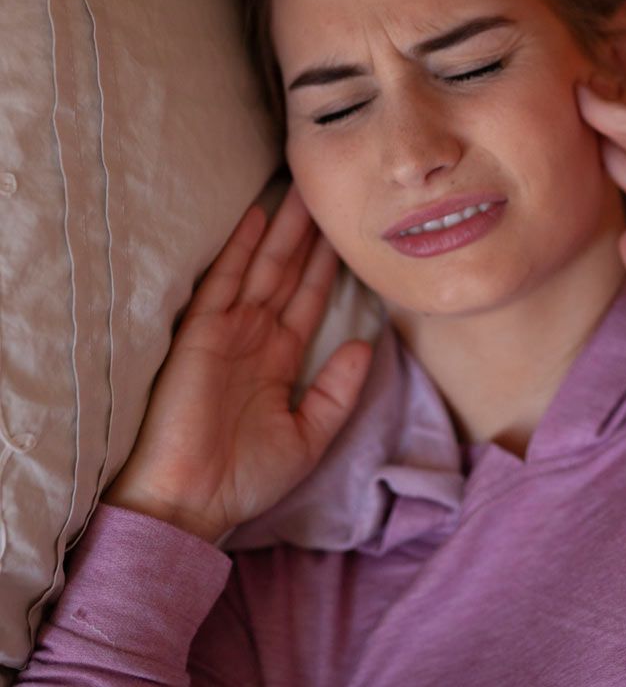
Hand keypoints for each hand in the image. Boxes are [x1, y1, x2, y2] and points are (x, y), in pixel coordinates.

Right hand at [103, 184, 372, 541]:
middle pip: (289, 272)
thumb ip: (339, 391)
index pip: (310, 299)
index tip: (346, 233)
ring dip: (284, 230)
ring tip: (304, 191)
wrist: (190, 502)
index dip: (328, 266)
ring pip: (263, 267)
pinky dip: (240, 248)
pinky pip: (224, 281)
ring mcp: (229, 331)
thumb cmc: (245, 478)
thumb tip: (366, 345)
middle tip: (327, 193)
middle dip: (309, 235)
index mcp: (280, 358)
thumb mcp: (308, 436)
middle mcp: (257, 336)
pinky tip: (258, 216)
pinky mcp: (201, 333)